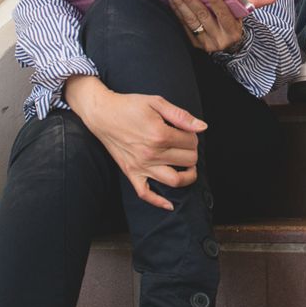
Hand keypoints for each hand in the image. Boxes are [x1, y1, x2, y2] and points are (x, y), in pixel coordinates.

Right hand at [65, 76, 204, 210]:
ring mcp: (141, 166)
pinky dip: (159, 201)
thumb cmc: (129, 106)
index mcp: (160, 135)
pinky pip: (146, 194)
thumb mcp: (156, 102)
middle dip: (192, 152)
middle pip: (187, 161)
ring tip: (188, 168)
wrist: (102, 114)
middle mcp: (151, 154)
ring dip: (187, 176)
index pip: (191, 142)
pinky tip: (170, 203)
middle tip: (186, 145)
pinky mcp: (131, 173)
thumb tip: (202, 127)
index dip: (193, 136)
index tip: (187, 132)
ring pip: (174, 181)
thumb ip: (181, 115)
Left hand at [165, 0, 275, 53]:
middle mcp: (220, 39)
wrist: (231, 49)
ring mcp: (206, 43)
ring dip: (180, 5)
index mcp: (234, 30)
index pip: (224, 14)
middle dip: (190, 0)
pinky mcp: (195, 45)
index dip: (215, 1)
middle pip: (203, 16)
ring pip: (191, 21)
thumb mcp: (246, 15)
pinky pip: (184, 27)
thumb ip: (256, 2)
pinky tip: (172, 0)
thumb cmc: (235, 23)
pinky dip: (177, 12)